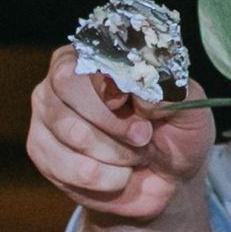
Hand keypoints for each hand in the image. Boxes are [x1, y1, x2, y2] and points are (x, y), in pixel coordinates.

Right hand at [27, 46, 216, 222]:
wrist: (165, 179)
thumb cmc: (175, 133)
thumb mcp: (189, 109)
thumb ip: (172, 94)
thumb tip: (144, 96)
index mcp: (100, 52)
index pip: (91, 57)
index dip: (112, 87)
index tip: (136, 109)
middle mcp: (64, 75)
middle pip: (68, 89)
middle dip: (112, 124)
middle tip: (142, 139)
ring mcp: (47, 112)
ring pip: (70, 131)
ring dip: (112, 153)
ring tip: (134, 157)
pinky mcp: (41, 148)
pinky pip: (63, 166)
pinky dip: (100, 177)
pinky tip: (118, 176)